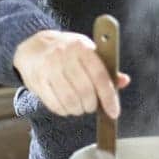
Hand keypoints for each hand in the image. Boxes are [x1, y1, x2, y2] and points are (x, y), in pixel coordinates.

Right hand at [13, 30, 129, 117]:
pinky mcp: (38, 81)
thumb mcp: (87, 51)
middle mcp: (64, 55)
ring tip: (79, 105)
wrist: (34, 47)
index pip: (99, 75)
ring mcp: (49, 68)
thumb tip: (124, 81)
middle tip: (92, 105)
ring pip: (70, 101)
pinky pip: (55, 105)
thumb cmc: (66, 50)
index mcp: (81, 46)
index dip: (109, 97)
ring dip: (78, 109)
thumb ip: (105, 68)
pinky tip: (67, 105)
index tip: (114, 112)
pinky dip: (65, 110)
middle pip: (85, 91)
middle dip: (92, 105)